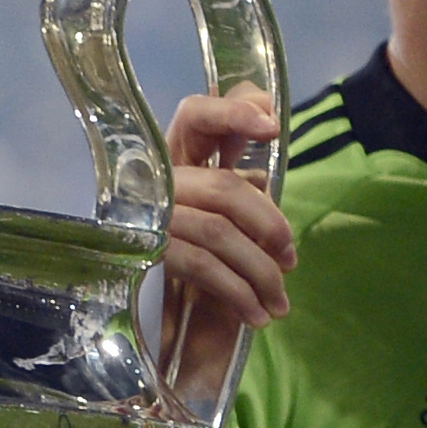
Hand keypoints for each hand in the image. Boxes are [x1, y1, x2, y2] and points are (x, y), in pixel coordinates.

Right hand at [156, 87, 293, 411]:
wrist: (135, 302)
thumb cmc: (185, 250)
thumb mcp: (215, 214)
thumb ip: (240, 195)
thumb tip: (272, 199)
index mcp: (176, 157)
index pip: (197, 116)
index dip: (233, 112)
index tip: (272, 128)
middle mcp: (159, 180)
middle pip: (223, 187)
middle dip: (268, 225)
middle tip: (291, 259)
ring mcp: (149, 215)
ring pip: (218, 231)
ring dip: (259, 271)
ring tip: (279, 303)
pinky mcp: (147, 250)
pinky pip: (202, 265)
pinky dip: (237, 292)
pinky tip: (256, 315)